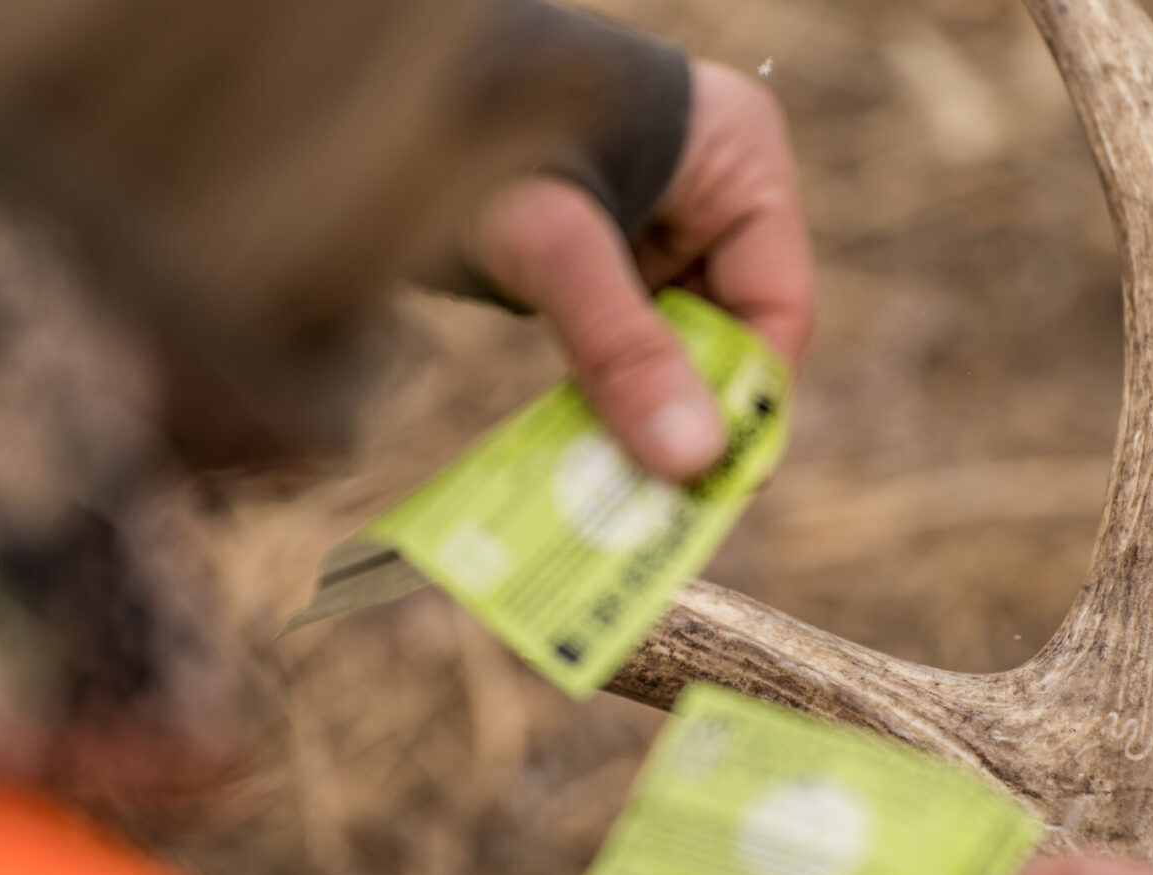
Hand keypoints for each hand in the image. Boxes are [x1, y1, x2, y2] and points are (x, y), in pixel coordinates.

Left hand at [471, 60, 814, 479]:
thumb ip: (620, 346)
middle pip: (729, 332)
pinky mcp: (607, 252)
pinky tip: (584, 449)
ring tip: (619, 493)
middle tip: (663, 502)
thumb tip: (690, 460)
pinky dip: (606, 390)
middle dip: (693, 414)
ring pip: (675, 344)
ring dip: (644, 412)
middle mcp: (711, 193)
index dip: (752, 400)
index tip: (718, 482)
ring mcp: (659, 224)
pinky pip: (626, 338)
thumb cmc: (475, 123)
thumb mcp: (553, 242)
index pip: (777, 306)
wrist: (375, 94)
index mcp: (739, 160)